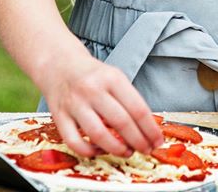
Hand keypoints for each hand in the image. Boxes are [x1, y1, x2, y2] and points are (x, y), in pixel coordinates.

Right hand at [40, 53, 163, 157]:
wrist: (59, 64)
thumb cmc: (93, 75)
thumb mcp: (114, 77)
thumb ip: (128, 99)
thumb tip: (147, 129)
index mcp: (111, 78)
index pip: (137, 108)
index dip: (150, 129)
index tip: (158, 140)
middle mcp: (92, 89)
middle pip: (121, 122)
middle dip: (139, 141)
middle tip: (146, 149)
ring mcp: (74, 104)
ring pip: (98, 134)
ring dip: (117, 149)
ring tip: (127, 152)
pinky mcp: (59, 116)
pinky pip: (75, 142)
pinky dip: (90, 152)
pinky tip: (100, 150)